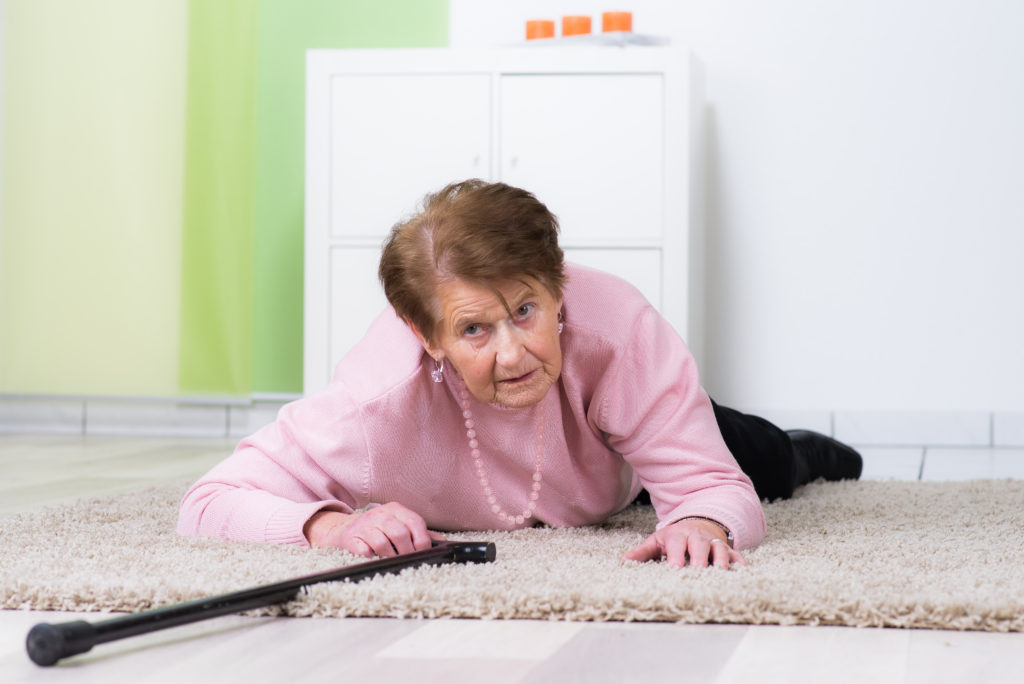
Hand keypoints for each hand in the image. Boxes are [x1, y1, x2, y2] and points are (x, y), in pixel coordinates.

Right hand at [304, 502, 445, 557]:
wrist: (344, 528)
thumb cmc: (378, 529)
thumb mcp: (399, 524)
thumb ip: (420, 533)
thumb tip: (443, 543)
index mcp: (396, 509)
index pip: (415, 523)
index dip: (422, 541)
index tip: (422, 554)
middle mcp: (380, 513)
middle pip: (399, 534)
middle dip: (406, 552)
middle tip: (407, 561)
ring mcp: (364, 524)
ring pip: (382, 544)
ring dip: (389, 556)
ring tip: (390, 559)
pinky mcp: (350, 537)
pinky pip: (364, 551)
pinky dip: (371, 557)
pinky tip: (372, 557)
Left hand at [622, 518, 746, 568]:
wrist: (696, 524)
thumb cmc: (673, 539)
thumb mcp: (657, 542)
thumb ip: (642, 552)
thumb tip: (623, 560)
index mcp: (678, 535)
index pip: (676, 545)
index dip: (676, 557)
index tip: (674, 570)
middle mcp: (697, 537)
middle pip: (699, 545)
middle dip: (699, 559)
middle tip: (698, 573)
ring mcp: (713, 542)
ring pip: (719, 549)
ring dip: (720, 561)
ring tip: (720, 574)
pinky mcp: (727, 549)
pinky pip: (735, 555)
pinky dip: (739, 563)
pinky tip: (742, 573)